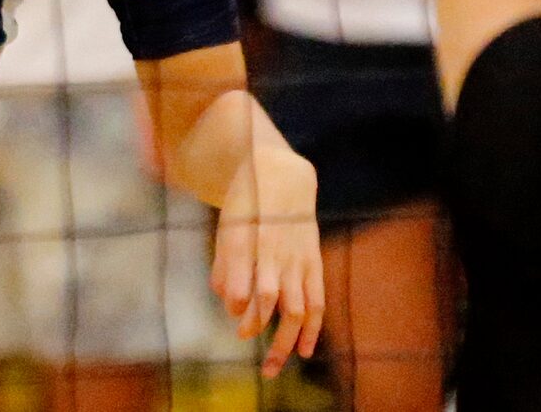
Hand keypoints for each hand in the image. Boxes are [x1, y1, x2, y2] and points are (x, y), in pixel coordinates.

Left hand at [211, 143, 323, 376]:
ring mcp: (297, 258)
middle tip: (243, 339)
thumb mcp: (227, 222)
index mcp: (249, 235)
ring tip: (272, 366)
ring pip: (295, 308)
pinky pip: (317, 302)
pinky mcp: (314, 263)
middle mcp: (275, 249)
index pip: (242, 276)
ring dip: (284, 340)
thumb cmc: (248, 203)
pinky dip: (312, 329)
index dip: (236, 297)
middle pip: (268, 297)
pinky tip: (305, 351)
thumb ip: (224, 260)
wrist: (283, 174)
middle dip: (255, 324)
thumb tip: (223, 296)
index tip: (233, 311)